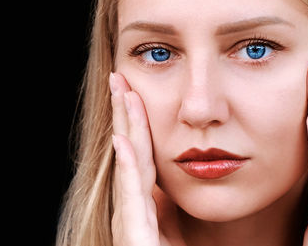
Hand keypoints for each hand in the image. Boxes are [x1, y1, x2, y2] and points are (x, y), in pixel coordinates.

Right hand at [109, 73, 183, 245]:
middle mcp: (137, 213)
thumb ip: (175, 205)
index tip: (136, 90)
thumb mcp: (181, 230)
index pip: (143, 157)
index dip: (139, 123)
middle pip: (131, 154)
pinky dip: (127, 169)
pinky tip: (123, 141)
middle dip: (126, 115)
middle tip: (121, 78)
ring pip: (128, 168)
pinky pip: (132, 199)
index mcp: (149, 209)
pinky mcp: (136, 241)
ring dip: (126, 129)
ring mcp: (133, 226)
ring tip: (122, 93)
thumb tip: (187, 172)